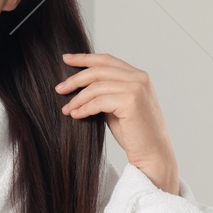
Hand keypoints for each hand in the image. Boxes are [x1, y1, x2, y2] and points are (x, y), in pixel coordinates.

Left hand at [55, 52, 179, 193]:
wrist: (152, 153)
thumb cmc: (134, 133)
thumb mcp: (118, 106)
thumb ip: (106, 92)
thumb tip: (80, 86)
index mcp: (138, 76)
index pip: (106, 60)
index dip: (84, 58)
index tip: (66, 59)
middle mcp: (139, 78)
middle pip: (98, 70)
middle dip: (75, 79)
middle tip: (59, 89)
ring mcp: (136, 88)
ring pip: (96, 87)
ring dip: (77, 98)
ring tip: (66, 109)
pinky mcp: (131, 101)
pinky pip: (98, 101)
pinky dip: (84, 108)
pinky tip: (75, 115)